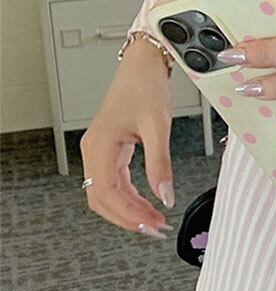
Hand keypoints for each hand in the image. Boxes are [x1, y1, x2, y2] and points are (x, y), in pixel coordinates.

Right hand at [80, 39, 174, 238]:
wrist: (145, 61)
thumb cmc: (146, 84)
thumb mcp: (158, 125)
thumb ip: (161, 163)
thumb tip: (166, 196)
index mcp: (99, 145)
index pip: (106, 193)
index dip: (128, 213)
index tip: (152, 224)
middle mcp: (94, 149)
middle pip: (101, 199)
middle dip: (127, 217)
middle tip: (154, 229)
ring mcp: (100, 149)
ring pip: (106, 192)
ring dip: (128, 208)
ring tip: (153, 219)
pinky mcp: (111, 146)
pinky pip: (114, 179)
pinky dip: (129, 194)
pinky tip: (147, 201)